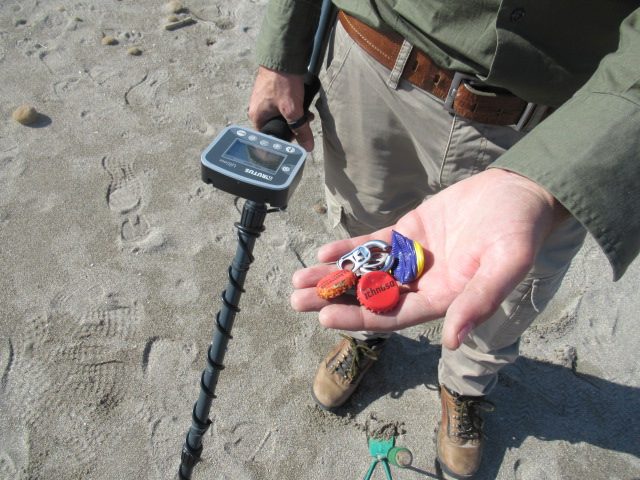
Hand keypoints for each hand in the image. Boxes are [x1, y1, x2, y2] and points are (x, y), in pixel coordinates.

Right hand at [248, 66, 314, 150]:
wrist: (282, 56)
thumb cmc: (282, 82)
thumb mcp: (293, 110)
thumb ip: (301, 130)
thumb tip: (307, 147)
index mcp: (257, 117)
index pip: (270, 137)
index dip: (286, 138)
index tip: (298, 135)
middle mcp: (257, 109)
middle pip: (277, 126)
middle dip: (293, 125)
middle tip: (305, 121)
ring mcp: (264, 99)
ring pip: (281, 114)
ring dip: (295, 114)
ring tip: (306, 111)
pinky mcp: (271, 90)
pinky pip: (282, 103)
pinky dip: (293, 104)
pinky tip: (301, 100)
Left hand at [290, 169, 568, 349]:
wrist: (520, 192)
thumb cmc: (519, 231)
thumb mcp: (506, 264)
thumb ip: (479, 300)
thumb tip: (453, 340)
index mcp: (443, 299)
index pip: (393, 316)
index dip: (359, 318)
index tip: (325, 318)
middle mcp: (423, 283)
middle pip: (370, 296)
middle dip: (333, 298)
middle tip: (295, 298)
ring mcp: (414, 257)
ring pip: (367, 271)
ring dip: (334, 275)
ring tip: (299, 278)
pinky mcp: (410, 232)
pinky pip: (375, 244)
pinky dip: (351, 249)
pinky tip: (325, 253)